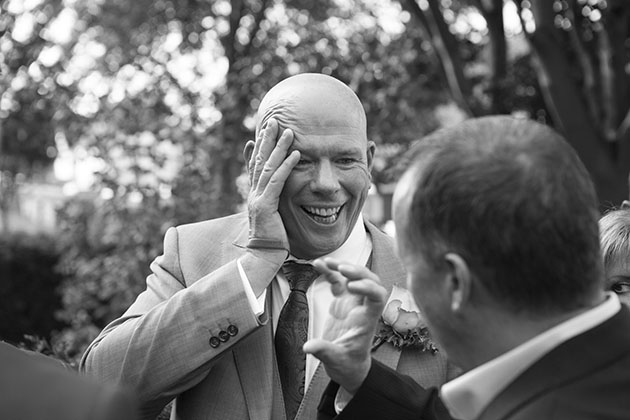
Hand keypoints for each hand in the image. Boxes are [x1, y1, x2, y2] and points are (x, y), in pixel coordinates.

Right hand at [247, 118, 299, 247]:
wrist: (263, 258)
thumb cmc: (272, 241)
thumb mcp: (273, 217)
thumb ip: (274, 203)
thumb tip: (279, 194)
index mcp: (256, 195)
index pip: (256, 166)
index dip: (259, 147)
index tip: (264, 131)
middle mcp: (254, 193)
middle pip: (259, 160)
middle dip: (267, 139)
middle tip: (274, 120)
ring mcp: (258, 199)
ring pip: (268, 167)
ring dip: (279, 147)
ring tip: (288, 130)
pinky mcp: (266, 206)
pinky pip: (278, 182)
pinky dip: (287, 166)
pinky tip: (296, 154)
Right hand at [303, 257, 387, 394]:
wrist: (348, 367)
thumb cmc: (348, 365)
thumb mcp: (335, 361)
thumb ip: (323, 351)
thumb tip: (308, 347)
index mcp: (367, 320)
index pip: (377, 297)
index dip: (368, 287)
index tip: (351, 286)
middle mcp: (362, 308)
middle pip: (370, 281)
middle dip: (357, 271)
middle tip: (341, 268)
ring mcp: (352, 304)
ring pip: (354, 277)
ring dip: (342, 267)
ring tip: (326, 262)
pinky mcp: (341, 303)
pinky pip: (338, 282)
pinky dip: (330, 272)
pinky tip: (318, 265)